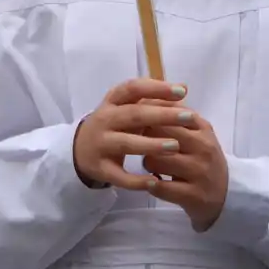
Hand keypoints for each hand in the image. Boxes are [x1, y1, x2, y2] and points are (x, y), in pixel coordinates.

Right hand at [72, 79, 196, 189]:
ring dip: (151, 145)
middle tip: (189, 117)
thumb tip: (183, 88)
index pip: (133, 89)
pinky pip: (119, 176)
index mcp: (112, 101)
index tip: (182, 91)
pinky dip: (136, 180)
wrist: (79, 149)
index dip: (156, 88)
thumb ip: (153, 99)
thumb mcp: (127, 108)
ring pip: (126, 144)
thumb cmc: (114, 125)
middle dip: (162, 116)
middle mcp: (104, 120)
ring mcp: (100, 144)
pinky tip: (155, 180)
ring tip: (175, 147)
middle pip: (134, 115)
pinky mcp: (100, 168)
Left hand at [144, 112, 228, 231]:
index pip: (169, 113)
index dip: (148, 116)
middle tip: (139, 142)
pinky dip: (151, 185)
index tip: (138, 120)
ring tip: (150, 165)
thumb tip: (146, 95)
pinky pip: (162, 187)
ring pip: (157, 160)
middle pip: (160, 134)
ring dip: (147, 162)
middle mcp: (203, 147)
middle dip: (144, 137)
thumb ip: (175, 115)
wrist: (227, 193)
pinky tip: (150, 182)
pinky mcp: (193, 195)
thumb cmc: (204, 158)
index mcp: (202, 128)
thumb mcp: (197, 133)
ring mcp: (199, 172)